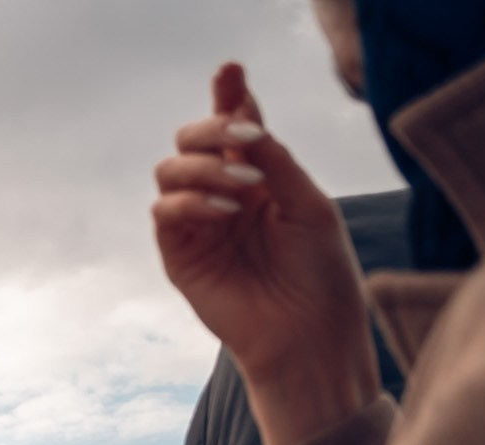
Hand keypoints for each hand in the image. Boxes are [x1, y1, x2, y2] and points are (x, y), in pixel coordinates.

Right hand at [153, 63, 376, 444]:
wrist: (308, 334)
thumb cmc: (320, 273)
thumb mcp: (308, 205)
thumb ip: (274, 164)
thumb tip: (243, 124)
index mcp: (258, 176)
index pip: (236, 125)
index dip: (230, 95)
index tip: (231, 69)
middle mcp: (222, 194)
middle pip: (191, 139)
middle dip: (211, 126)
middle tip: (244, 134)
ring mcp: (197, 224)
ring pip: (171, 170)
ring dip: (204, 167)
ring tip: (244, 187)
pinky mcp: (179, 256)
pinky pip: (164, 213)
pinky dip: (191, 202)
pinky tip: (226, 211)